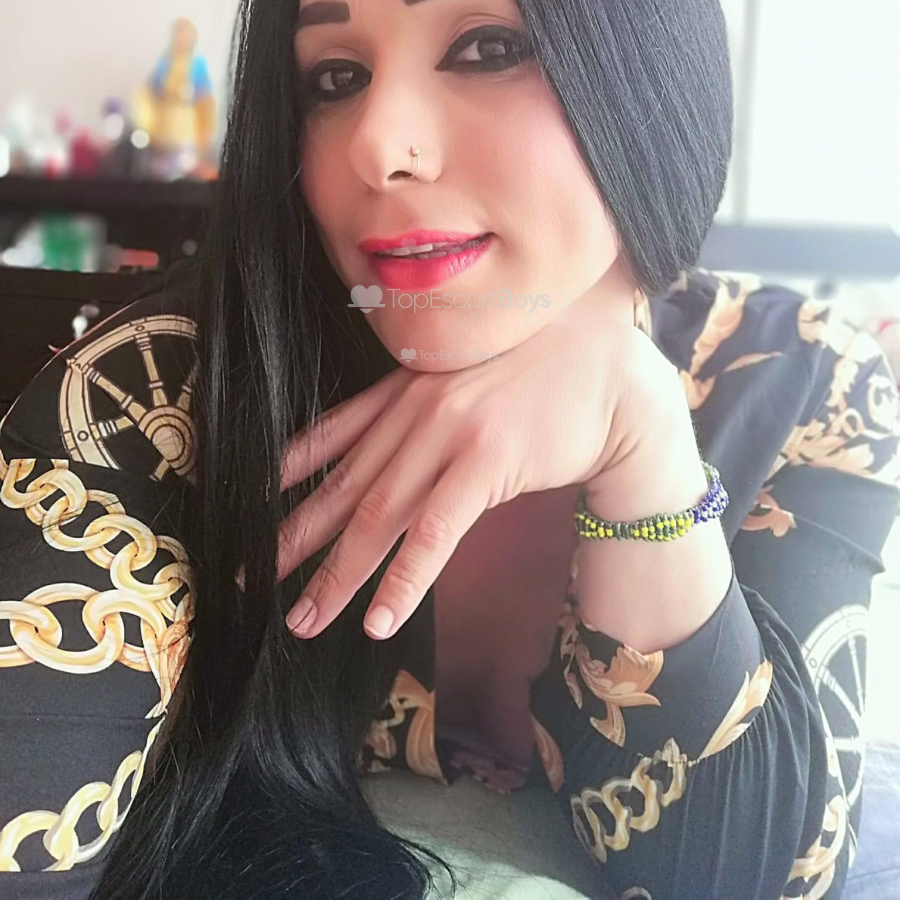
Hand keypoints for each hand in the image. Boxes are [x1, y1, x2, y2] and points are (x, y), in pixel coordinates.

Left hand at [270, 312, 680, 641]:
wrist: (610, 375)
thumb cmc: (541, 381)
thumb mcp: (464, 382)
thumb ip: (418, 409)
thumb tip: (380, 454)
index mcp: (406, 388)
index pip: (330, 437)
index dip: (286, 480)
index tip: (246, 512)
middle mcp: (416, 408)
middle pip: (344, 487)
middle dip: (295, 540)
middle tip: (249, 580)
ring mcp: (449, 433)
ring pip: (378, 517)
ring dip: (338, 576)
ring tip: (304, 620)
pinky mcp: (486, 462)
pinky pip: (435, 532)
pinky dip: (404, 580)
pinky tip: (380, 620)